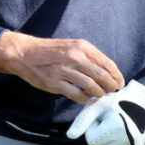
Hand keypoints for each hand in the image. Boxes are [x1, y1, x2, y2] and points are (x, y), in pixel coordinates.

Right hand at [0, 31, 123, 103]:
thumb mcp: (72, 45)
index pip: (106, 63)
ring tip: (99, 95)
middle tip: (113, 91)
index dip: (116, 75)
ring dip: (98, 93)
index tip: (119, 82)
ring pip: (90, 86)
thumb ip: (88, 56)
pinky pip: (75, 94)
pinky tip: (84, 98)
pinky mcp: (54, 83)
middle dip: (111, 86)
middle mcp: (75, 57)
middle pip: (102, 75)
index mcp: (82, 47)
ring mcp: (64, 71)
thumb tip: (106, 71)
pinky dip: (83, 98)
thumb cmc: (51, 50)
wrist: (25, 53)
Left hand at [67, 79, 144, 144]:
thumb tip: (70, 136)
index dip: (94, 128)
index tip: (103, 119)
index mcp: (116, 127)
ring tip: (114, 129)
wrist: (140, 103)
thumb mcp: (97, 106)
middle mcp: (127, 140)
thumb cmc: (116, 102)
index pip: (91, 140)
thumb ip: (82, 120)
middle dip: (99, 136)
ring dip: (106, 143)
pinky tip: (119, 137)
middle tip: (109, 123)